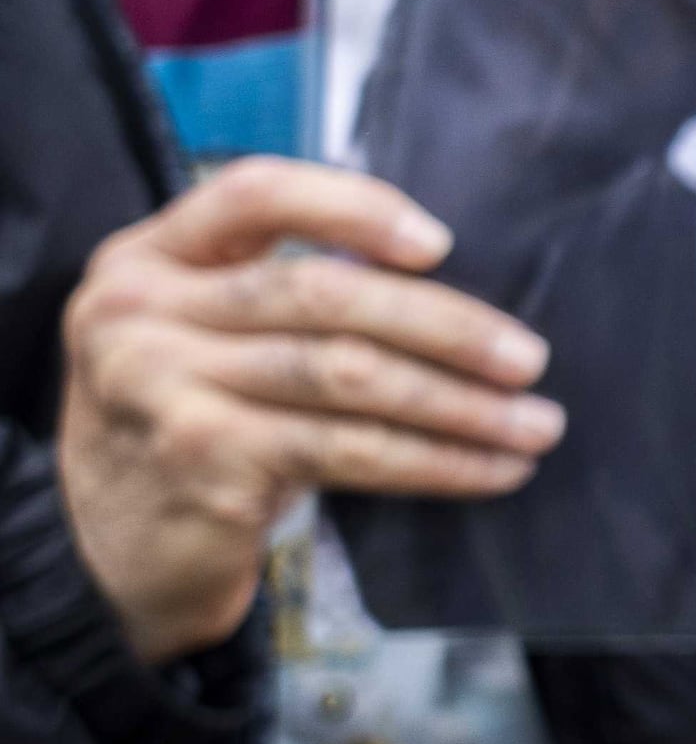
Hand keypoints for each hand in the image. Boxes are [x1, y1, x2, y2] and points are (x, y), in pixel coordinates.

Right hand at [57, 159, 565, 662]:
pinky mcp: (204, 458)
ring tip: (536, 424)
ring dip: (462, 404)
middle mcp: (141, 312)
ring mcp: (165, 385)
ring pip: (350, 375)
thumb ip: (281, 294)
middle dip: (448, 326)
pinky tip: (492, 469)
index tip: (440, 243)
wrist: (112, 550)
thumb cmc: (190, 426)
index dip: (354, 206)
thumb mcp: (204, 338)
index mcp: (148, 258)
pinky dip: (438, 461)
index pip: (255, 194)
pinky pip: (351, 450)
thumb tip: (447, 283)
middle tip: (530, 359)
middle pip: (325, 293)